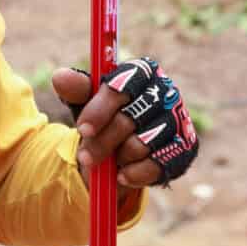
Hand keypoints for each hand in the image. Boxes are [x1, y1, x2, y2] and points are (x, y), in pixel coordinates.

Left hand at [51, 57, 198, 193]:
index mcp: (141, 71)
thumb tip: (60, 77)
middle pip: (129, 119)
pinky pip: (158, 165)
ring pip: (141, 144)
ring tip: (109, 160)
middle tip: (85, 156)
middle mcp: (166, 91)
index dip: (99, 110)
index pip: (120, 87)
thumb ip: (75, 90)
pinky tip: (122, 174)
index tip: (82, 130)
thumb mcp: (84, 103)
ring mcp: (179, 119)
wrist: (121, 148)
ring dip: (117, 157)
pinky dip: (134, 173)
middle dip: (102, 141)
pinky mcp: (186, 148)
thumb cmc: (103, 116)